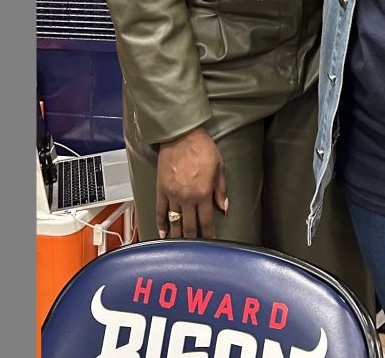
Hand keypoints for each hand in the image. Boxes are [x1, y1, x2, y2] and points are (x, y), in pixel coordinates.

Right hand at [156, 125, 227, 239]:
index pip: (207, 221)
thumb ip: (221, 190)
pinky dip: (161, 224)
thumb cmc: (202, 147)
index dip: (208, 234)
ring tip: (179, 246)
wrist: (181, 135)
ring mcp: (172, 195)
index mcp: (203, 193)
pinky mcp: (161, 190)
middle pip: (190, 226)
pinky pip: (160, 211)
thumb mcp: (219, 166)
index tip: (210, 242)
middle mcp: (187, 197)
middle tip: (195, 248)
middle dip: (193, 239)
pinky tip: (163, 234)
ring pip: (175, 222)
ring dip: (177, 236)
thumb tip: (224, 207)